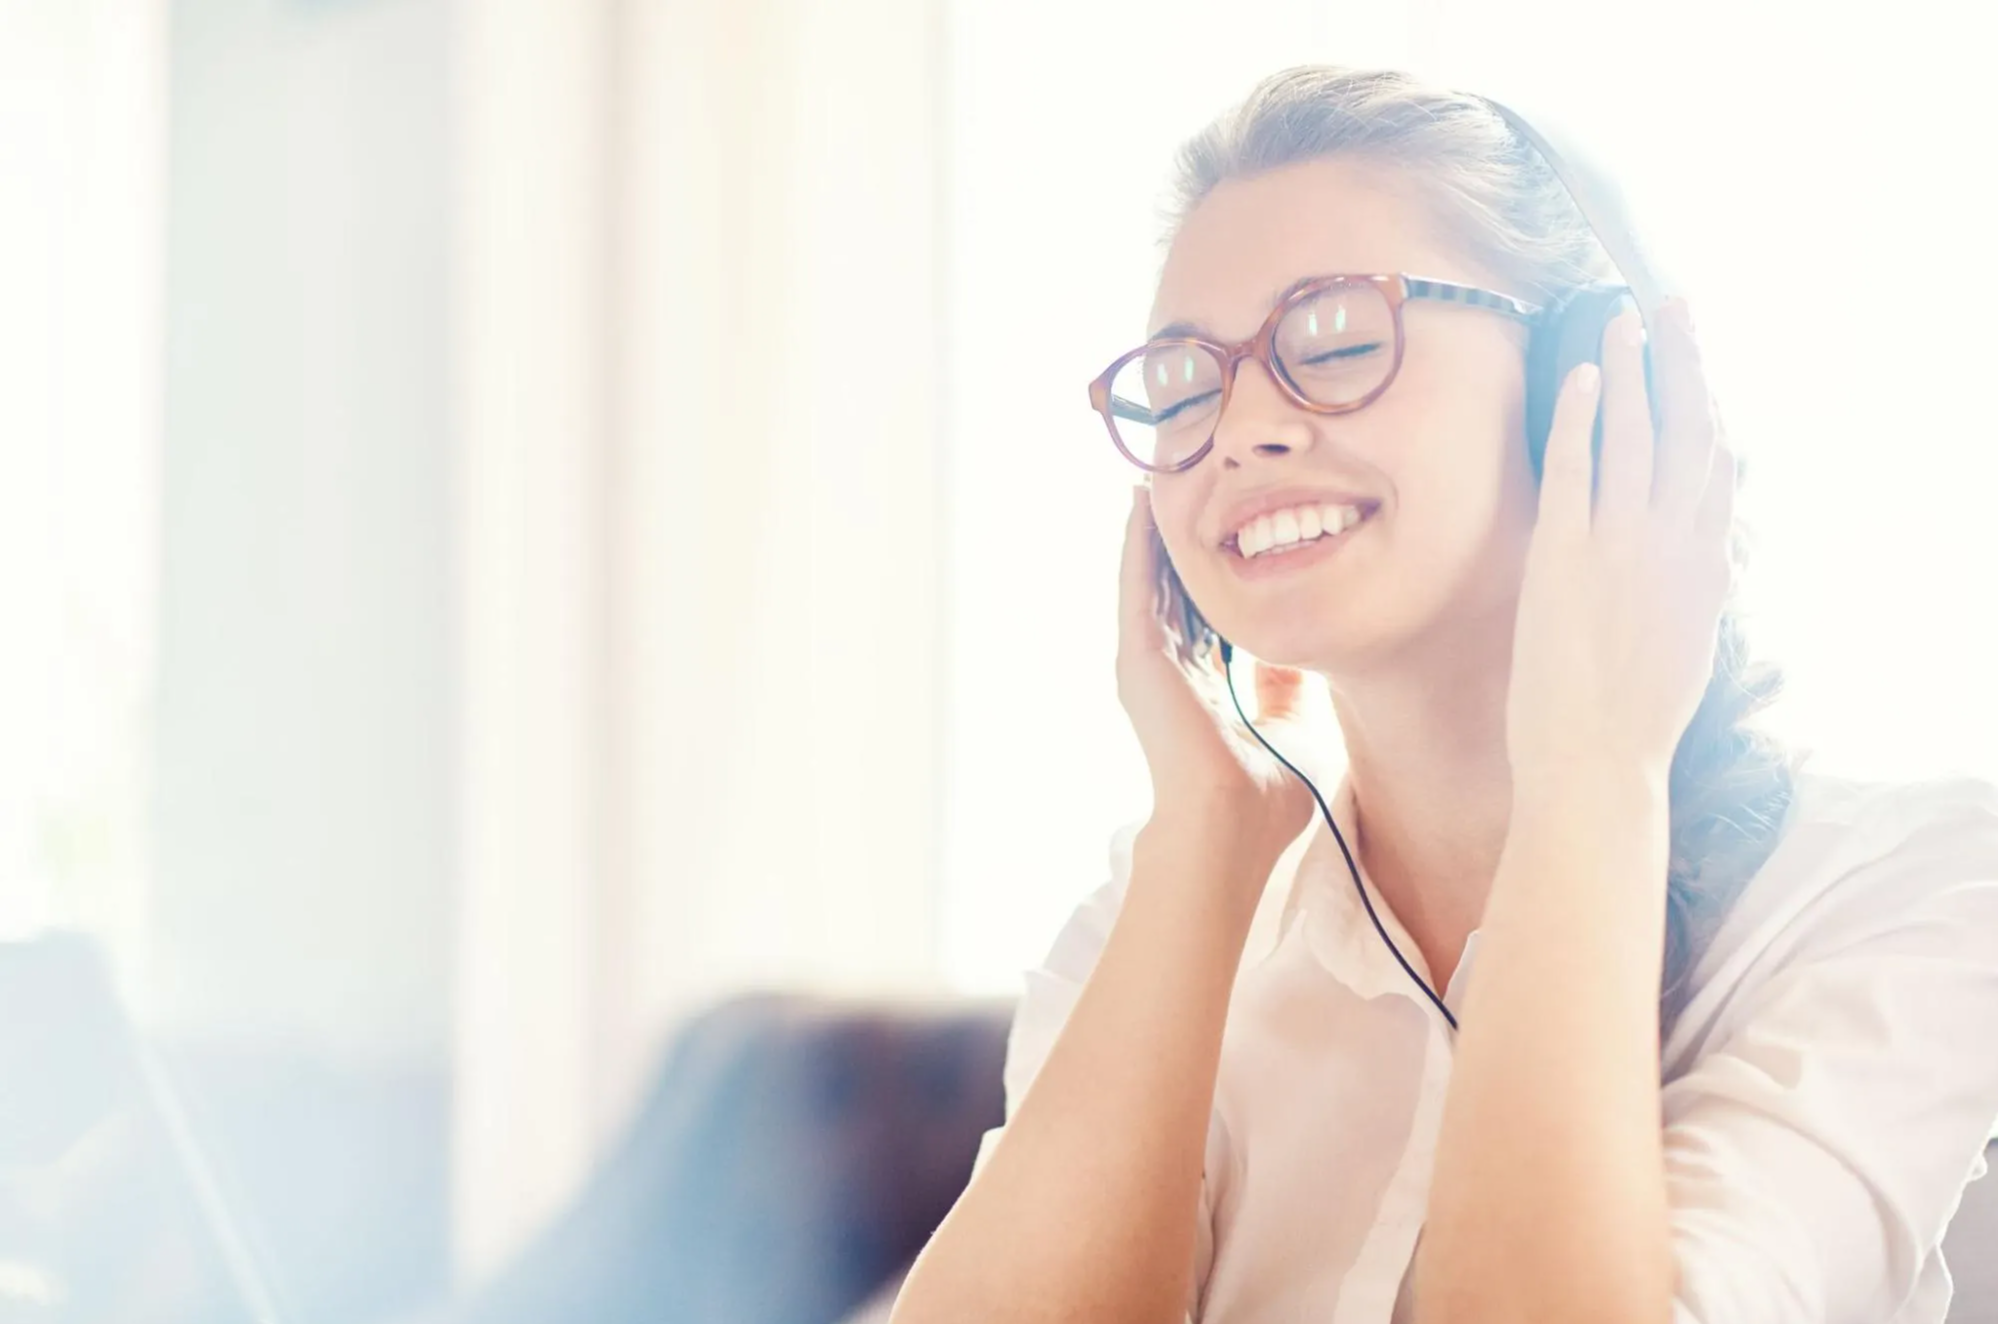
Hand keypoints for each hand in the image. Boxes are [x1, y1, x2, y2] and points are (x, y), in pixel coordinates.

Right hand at [1117, 487, 1315, 873]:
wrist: (1232, 829)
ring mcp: (1149, 664)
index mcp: (1205, 689)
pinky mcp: (1138, 659)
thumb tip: (1298, 647)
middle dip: (1182, 537)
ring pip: (1151, 578)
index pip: (1207, 615)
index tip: (1229, 525)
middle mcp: (1171, 671)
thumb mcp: (1295, 723)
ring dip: (1155, 527)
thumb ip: (1290, 684)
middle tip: (1186, 480)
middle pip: (1174, 587)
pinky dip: (1138, 543)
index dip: (1216, 570)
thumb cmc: (1267, 799)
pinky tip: (1142, 500)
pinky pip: (1137, 586)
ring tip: (1157, 472)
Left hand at [1506, 301, 1734, 793]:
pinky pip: (1577, 464)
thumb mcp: (1688, 647)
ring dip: (1629, 369)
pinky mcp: (1566, 554)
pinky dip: (1579, 414)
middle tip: (1675, 309)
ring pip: (1635, 432)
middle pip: (1688, 428)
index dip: (1709, 407)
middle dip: (1684, 361)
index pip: (1718, 466)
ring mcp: (1622, 545)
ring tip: (1623, 322)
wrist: (1600, 763)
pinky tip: (1577, 376)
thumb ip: (1696, 592)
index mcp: (1708, 567)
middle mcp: (1675, 544)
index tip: (1699, 368)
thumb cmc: (1633, 722)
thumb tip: (1708, 562)